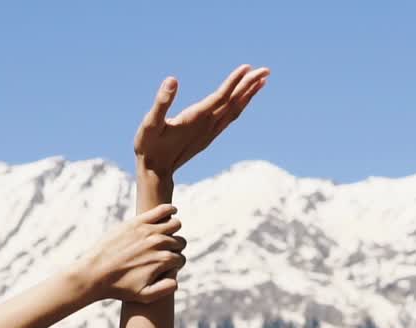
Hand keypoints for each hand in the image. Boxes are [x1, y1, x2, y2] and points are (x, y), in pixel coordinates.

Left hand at [74, 204, 187, 303]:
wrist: (94, 273)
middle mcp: (158, 243)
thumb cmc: (119, 287)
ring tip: (167, 236)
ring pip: (175, 225)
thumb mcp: (145, 295)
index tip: (167, 267)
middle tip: (165, 253)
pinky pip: (162, 210)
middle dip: (175, 249)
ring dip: (174, 231)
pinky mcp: (137, 221)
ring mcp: (148, 230)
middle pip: (179, 242)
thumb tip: (178, 280)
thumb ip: (166, 289)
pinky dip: (170, 210)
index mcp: (163, 261)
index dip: (175, 265)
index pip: (180, 259)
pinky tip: (172, 212)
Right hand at [134, 64, 270, 175]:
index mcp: (195, 119)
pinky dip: (241, 105)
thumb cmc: (149, 146)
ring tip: (263, 79)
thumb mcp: (150, 123)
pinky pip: (230, 118)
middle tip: (266, 70)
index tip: (248, 67)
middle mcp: (207, 125)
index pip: (220, 97)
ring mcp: (210, 132)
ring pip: (235, 110)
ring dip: (249, 94)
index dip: (234, 82)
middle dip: (250, 85)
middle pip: (234, 102)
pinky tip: (245, 98)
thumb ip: (161, 102)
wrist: (155, 172)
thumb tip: (172, 80)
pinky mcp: (209, 136)